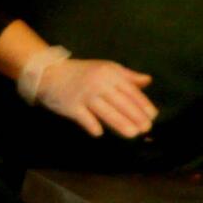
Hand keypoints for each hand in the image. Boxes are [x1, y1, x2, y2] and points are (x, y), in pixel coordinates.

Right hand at [32, 57, 157, 137]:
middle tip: (146, 129)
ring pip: (106, 112)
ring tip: (132, 134)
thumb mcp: (106, 69)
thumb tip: (148, 81)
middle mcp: (99, 84)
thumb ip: (128, 76)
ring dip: (120, 123)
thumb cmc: (82, 73)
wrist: (50, 73)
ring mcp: (85, 96)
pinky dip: (91, 125)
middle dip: (135, 116)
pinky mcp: (71, 106)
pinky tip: (99, 133)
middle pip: (121, 102)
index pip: (131, 91)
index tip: (152, 116)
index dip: (142, 104)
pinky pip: (84, 118)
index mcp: (111, 74)